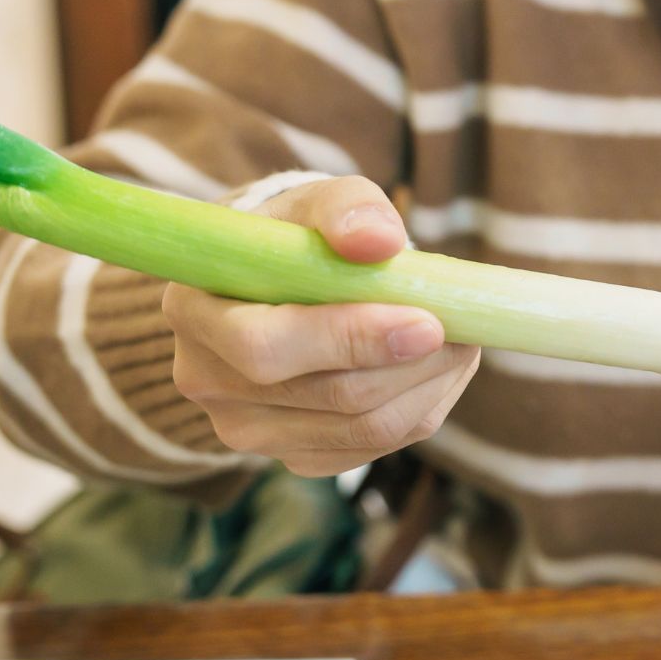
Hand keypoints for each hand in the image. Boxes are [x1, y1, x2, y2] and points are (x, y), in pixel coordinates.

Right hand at [164, 176, 478, 476]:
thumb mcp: (315, 203)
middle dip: (413, 365)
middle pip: (330, 395)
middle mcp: (209, 381)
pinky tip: (433, 371)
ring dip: (429, 387)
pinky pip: (373, 449)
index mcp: (195, 312)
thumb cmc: (297, 238)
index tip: (427, 321)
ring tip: (461, 343)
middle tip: (465, 330)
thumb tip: (379, 240)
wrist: (277, 285)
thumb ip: (346, 208)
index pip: (267, 348)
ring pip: (363, 429)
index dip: (352, 338)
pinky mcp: (293, 456)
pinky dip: (420, 409)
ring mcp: (248, 429)